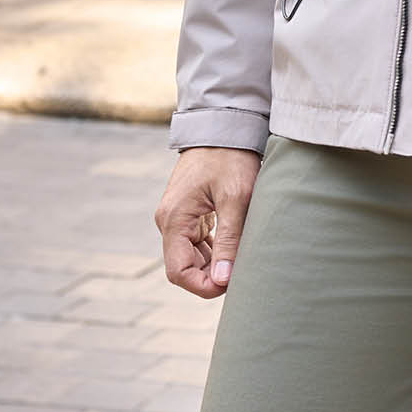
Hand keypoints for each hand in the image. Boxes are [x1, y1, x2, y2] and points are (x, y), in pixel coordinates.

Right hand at [155, 147, 261, 299]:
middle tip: (243, 272)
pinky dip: (214, 249)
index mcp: (174, 219)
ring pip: (191, 255)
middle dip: (210, 276)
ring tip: (242, 258)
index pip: (178, 272)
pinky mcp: (189, 211)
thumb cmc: (230, 157)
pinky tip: (235, 245)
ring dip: (214, 263)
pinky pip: (197, 241)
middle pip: (184, 266)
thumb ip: (229, 240)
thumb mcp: (235, 198)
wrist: (224, 125)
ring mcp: (177, 216)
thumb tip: (224, 280)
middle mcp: (169, 220)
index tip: (231, 285)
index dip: (203, 286)